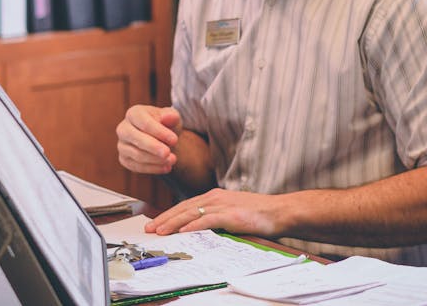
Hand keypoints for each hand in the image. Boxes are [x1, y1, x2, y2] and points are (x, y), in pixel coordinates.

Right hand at [116, 105, 181, 174]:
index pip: (144, 123)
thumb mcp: (172, 117)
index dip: (159, 132)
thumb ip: (171, 116)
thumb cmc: (166, 124)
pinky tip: (166, 167)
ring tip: (172, 160)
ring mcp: (122, 145)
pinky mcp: (124, 159)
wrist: (162, 137)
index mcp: (133, 113)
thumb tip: (169, 116)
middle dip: (153, 147)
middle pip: (136, 138)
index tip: (175, 140)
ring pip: (137, 155)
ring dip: (156, 159)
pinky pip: (136, 166)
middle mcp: (123, 128)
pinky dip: (153, 168)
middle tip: (168, 153)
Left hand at [145, 188, 284, 237]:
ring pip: (191, 213)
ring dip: (173, 222)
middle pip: (183, 207)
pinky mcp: (230, 214)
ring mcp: (222, 205)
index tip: (155, 224)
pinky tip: (183, 230)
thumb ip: (215, 217)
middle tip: (149, 229)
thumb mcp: (231, 212)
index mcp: (214, 196)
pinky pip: (208, 219)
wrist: (277, 211)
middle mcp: (215, 197)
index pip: (185, 205)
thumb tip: (198, 228)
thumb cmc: (257, 214)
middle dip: (164, 219)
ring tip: (159, 231)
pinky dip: (194, 224)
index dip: (168, 214)